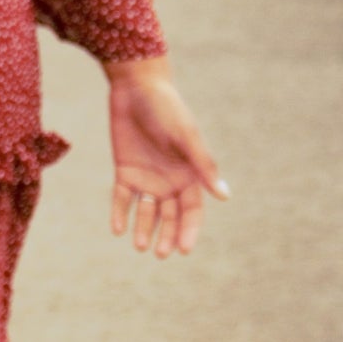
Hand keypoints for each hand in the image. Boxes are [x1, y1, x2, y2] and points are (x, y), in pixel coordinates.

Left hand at [106, 58, 227, 258]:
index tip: (183, 250)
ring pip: (147, 211)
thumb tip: (224, 196)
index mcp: (189, 174)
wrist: (137, 88)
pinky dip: (120, 213)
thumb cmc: (168, 109)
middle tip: (159, 253)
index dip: (189, 230)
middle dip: (167, 235)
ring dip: (144, 229)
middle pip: (170, 216)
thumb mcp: (186, 137)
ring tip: (140, 246)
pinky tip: (118, 229)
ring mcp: (147, 176)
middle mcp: (170, 180)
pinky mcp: (125, 170)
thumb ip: (203, 166)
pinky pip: (122, 198)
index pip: (192, 210)